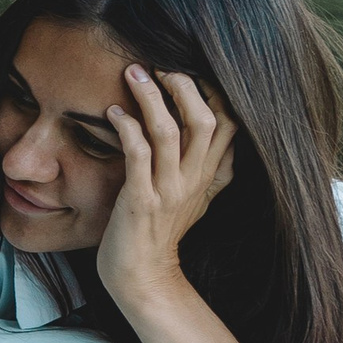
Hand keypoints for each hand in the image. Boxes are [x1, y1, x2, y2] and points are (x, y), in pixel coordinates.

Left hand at [96, 65, 235, 315]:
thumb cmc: (162, 231)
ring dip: (151, 98)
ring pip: (170, 133)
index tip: (191, 68)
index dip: (215, 92)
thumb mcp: (196, 198)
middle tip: (159, 65)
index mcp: (209, 176)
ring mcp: (169, 191)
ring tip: (133, 72)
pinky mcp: (141, 202)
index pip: (229, 124)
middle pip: (205, 121)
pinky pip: (138, 156)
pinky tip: (113, 112)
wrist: (143, 277)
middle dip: (185, 86)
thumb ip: (210, 166)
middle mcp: (195, 181)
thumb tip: (223, 130)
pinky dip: (127, 129)